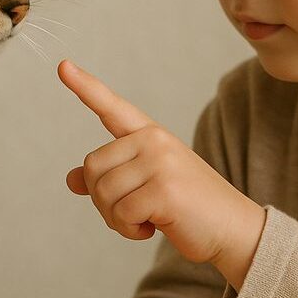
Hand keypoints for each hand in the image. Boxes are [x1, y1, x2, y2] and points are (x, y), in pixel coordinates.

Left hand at [59, 59, 265, 287]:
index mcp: (150, 135)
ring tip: (146, 219)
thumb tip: (72, 179)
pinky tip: (153, 227)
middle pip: (92, 167)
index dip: (85, 87)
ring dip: (117, 219)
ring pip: (102, 193)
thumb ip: (112, 178)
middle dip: (103, 200)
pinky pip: (120, 213)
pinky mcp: (164, 189)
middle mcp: (154, 140)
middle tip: (133, 212)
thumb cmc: (189, 208)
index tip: (62, 66)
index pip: (111, 107)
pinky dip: (129, 230)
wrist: (234, 230)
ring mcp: (160, 162)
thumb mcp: (147, 186)